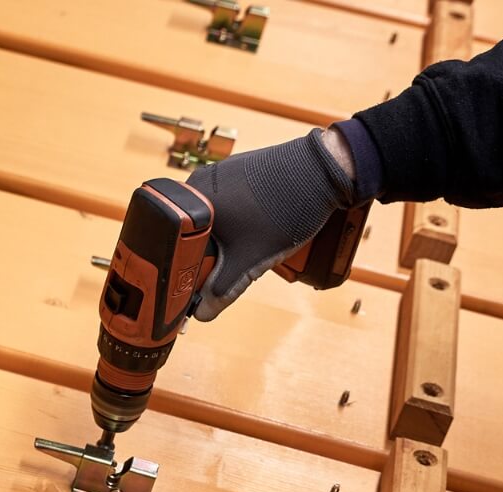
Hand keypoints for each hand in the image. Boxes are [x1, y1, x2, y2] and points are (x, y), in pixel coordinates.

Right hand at [188, 128, 361, 321]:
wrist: (325, 169)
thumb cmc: (286, 208)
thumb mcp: (251, 259)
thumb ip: (223, 289)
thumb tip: (203, 312)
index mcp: (189, 201)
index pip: (177, 247)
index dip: (190, 270)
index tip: (203, 283)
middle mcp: (198, 183)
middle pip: (195, 234)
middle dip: (213, 255)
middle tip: (236, 263)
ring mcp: (220, 174)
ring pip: (215, 220)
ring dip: (229, 239)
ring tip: (254, 243)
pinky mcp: (240, 170)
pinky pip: (230, 204)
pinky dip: (240, 220)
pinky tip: (261, 226)